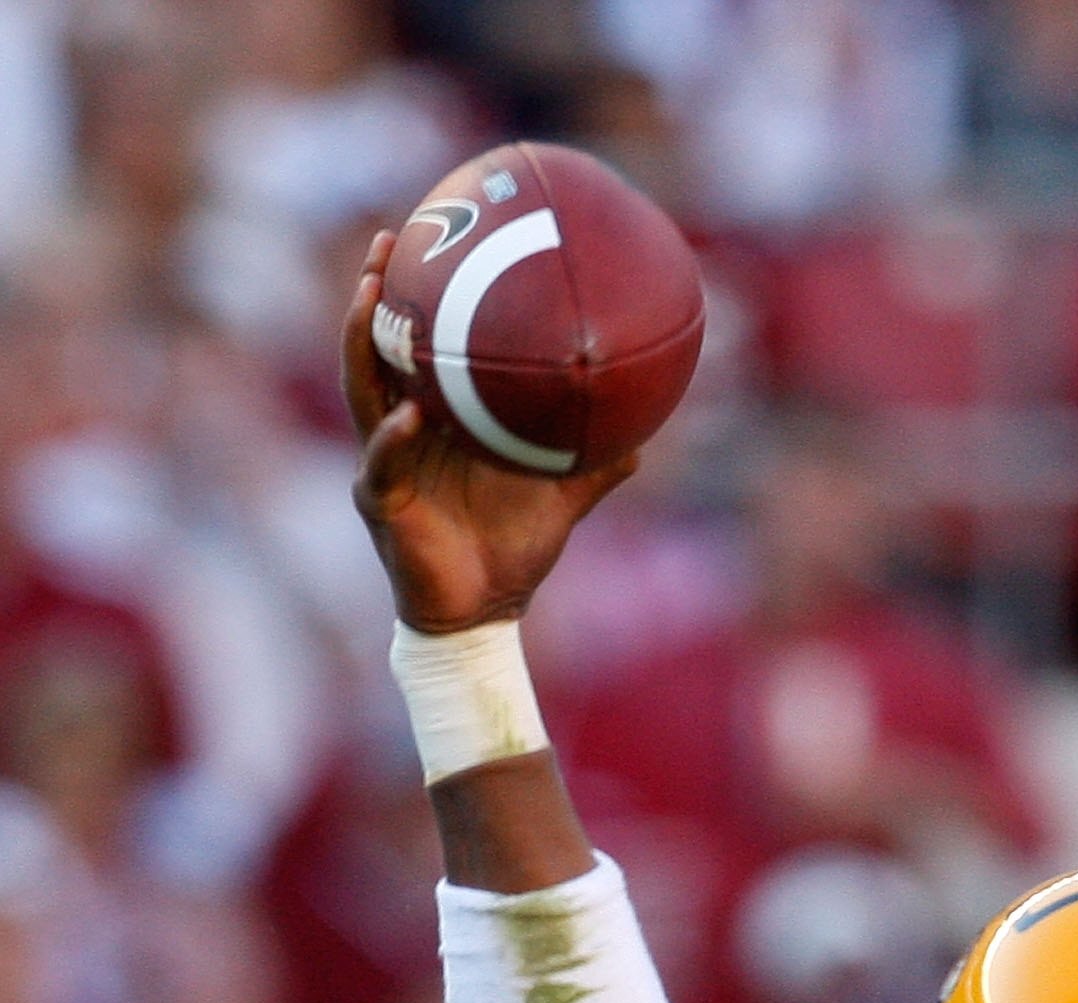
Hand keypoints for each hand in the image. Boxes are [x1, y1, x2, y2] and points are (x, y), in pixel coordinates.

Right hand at [343, 234, 637, 631]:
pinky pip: (383, 461)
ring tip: (372, 296)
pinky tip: (410, 415)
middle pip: (376, 349)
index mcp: (436, 421)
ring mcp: (383, 462)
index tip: (431, 241)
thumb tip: (645, 436)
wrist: (485, 615)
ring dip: (364, 341)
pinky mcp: (380, 501)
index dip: (419, 297)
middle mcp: (400, 431)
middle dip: (376, 295)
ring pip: (362, 389)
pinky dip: (394, 438)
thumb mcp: (562, 498)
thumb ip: (596, 465)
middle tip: (389, 243)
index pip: (419, 347)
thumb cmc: (512, 554)